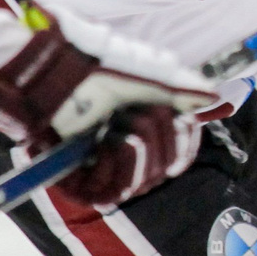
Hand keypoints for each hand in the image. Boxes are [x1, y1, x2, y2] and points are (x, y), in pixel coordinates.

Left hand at [0, 11, 216, 208]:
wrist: (44, 74)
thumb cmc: (89, 66)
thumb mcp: (146, 72)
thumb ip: (182, 88)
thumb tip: (213, 97)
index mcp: (139, 126)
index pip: (180, 149)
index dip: (186, 138)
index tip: (183, 120)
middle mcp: (124, 151)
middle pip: (170, 165)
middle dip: (163, 137)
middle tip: (139, 114)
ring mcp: (102, 168)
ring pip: (148, 179)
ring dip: (143, 148)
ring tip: (120, 126)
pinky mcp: (81, 184)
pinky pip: (119, 189)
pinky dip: (123, 165)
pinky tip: (113, 144)